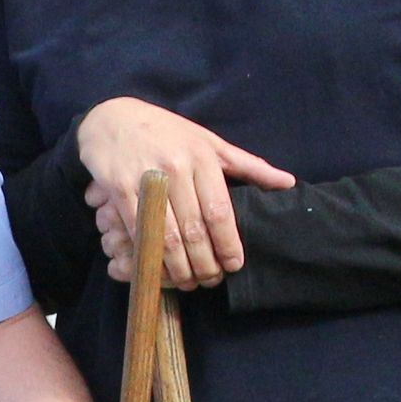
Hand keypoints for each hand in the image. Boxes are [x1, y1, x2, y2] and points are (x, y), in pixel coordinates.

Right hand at [77, 97, 295, 290]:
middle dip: (205, 264)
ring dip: (179, 269)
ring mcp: (146, 179)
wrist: (113, 118)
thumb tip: (287, 183)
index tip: (234, 265)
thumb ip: (248, 165)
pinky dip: (151, 257)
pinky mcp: (118, 189)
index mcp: (202, 156)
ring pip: (167, 237)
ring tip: (189, 282)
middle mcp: (175, 167)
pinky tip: (160, 270)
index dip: (228, 244)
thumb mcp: (209, 142)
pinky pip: (139, 232)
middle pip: (195, 230)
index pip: (219, 211)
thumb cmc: (167, 133)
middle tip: (211, 280)